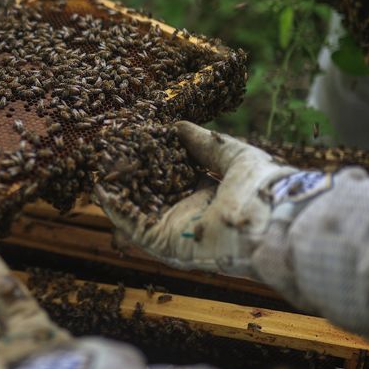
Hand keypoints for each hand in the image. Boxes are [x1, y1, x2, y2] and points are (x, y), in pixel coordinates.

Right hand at [97, 121, 299, 276]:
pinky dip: (116, 209)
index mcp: (209, 195)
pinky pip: (134, 225)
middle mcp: (191, 214)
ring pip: (138, 208)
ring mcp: (177, 230)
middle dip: (131, 174)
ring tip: (97, 166)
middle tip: (110, 153)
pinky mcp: (165, 243)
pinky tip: (99, 188)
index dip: (155, 159)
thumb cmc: (261, 186)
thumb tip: (177, 125)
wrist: (272, 219)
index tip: (136, 142)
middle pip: (152, 192)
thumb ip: (203, 142)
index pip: (174, 176)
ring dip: (118, 189)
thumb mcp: (231, 154)